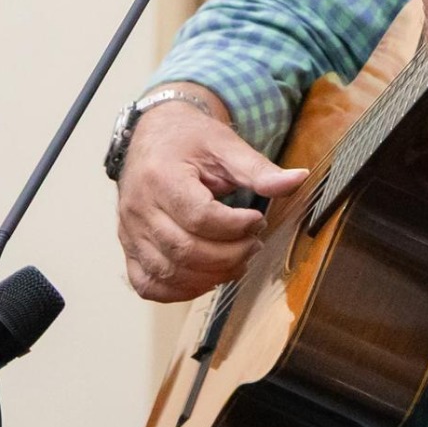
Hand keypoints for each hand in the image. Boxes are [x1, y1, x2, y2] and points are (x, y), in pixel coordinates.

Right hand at [114, 91, 306, 303]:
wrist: (154, 135)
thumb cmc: (189, 140)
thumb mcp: (225, 145)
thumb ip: (258, 169)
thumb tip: (298, 179)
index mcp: (160, 177)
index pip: (199, 217)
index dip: (236, 226)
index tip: (257, 219)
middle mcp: (138, 208)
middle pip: (185, 250)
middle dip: (229, 255)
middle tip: (254, 245)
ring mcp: (130, 232)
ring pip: (168, 272)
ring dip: (211, 276)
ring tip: (237, 260)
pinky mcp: (129, 248)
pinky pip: (148, 285)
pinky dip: (179, 292)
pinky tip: (207, 277)